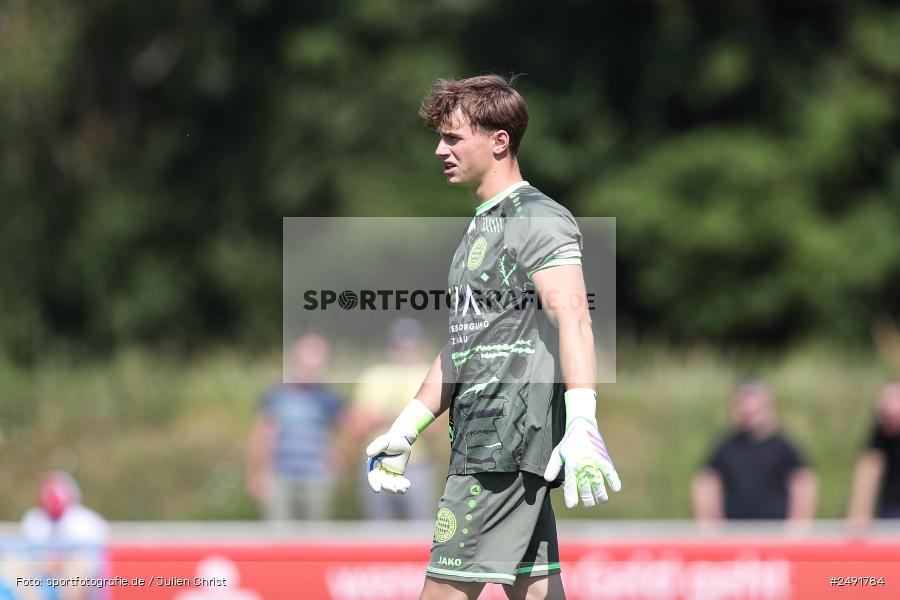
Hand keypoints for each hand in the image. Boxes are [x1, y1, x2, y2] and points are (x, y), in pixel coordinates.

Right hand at [364, 399, 434, 494]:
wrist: (402, 439)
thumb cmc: (391, 439)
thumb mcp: (384, 441)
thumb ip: (377, 446)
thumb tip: (368, 453)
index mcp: (373, 464)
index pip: (372, 475)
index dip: (374, 483)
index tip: (377, 490)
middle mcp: (380, 470)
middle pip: (383, 481)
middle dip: (388, 487)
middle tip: (394, 489)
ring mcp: (388, 472)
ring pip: (391, 483)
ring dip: (396, 487)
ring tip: (403, 490)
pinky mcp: (397, 473)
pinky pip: (399, 481)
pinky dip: (402, 484)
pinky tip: (407, 486)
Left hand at [544, 390, 620, 507]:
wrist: (582, 426)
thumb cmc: (568, 442)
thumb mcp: (558, 453)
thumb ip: (552, 467)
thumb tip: (547, 479)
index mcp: (570, 463)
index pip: (570, 484)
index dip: (571, 496)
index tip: (572, 505)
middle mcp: (583, 463)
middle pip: (586, 487)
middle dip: (587, 499)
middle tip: (588, 504)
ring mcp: (594, 461)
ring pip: (599, 482)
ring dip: (601, 495)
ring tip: (600, 501)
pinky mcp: (604, 458)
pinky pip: (610, 471)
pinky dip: (614, 480)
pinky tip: (616, 489)